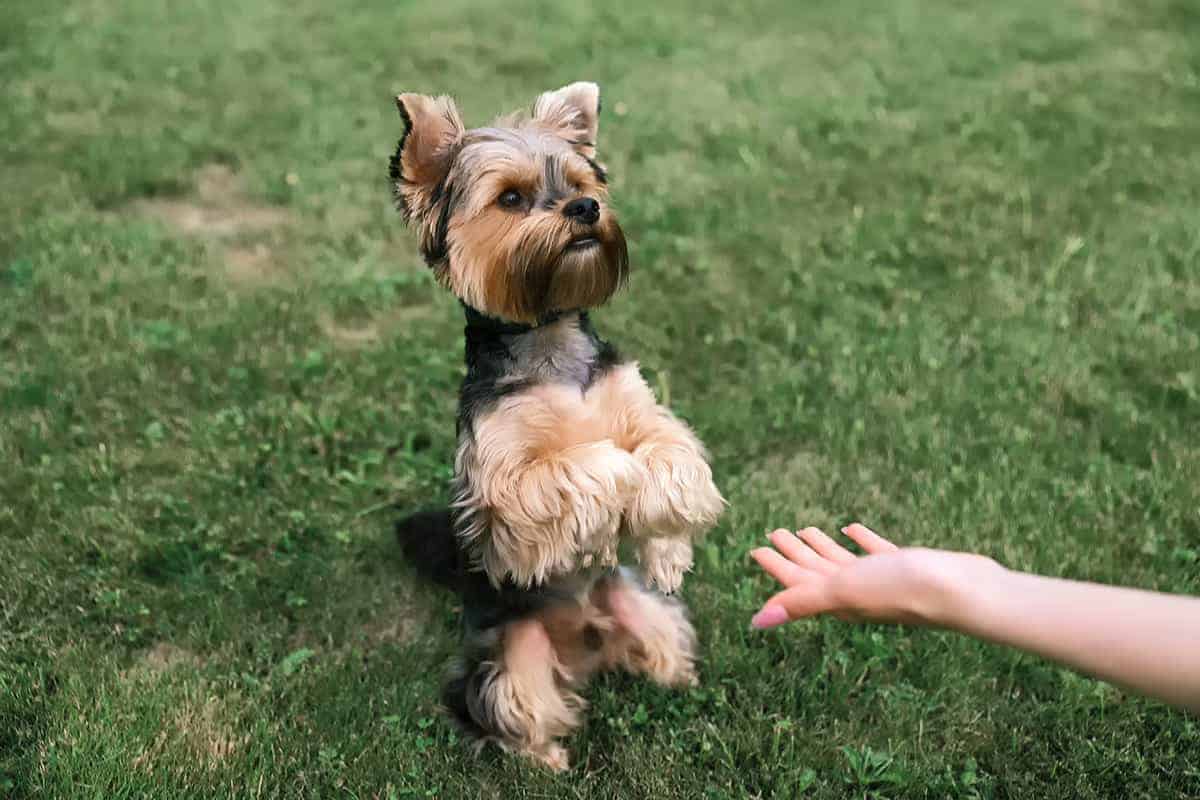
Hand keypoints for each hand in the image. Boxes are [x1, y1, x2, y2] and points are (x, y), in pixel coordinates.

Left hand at [749, 524, 1000, 628]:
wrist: (961, 590)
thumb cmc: (901, 591)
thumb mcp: (843, 592)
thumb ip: (800, 602)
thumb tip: (756, 622)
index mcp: (837, 598)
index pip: (797, 582)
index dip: (776, 566)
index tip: (756, 549)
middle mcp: (856, 591)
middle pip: (816, 571)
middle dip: (794, 553)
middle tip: (775, 532)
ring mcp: (881, 580)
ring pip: (842, 562)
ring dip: (822, 547)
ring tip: (807, 530)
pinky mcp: (905, 567)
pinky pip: (875, 552)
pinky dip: (860, 541)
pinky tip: (851, 528)